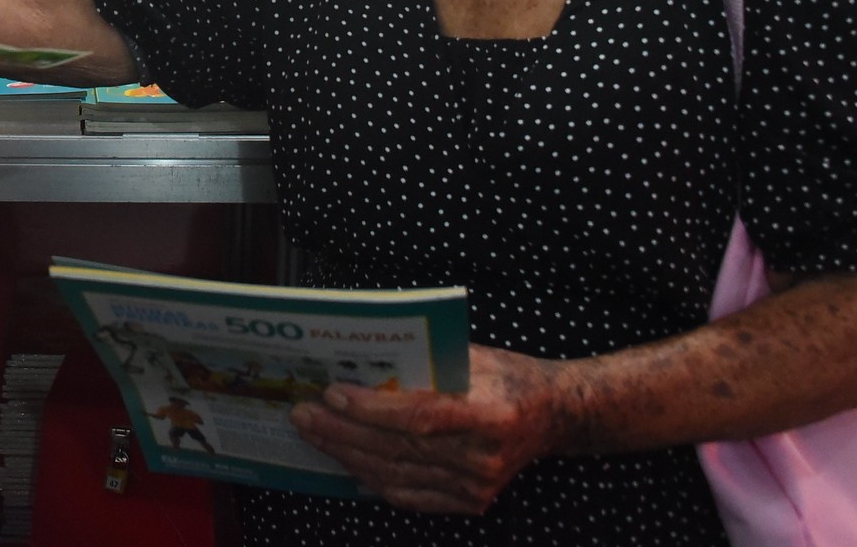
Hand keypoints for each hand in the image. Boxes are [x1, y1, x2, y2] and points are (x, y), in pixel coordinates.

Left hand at [289, 345, 573, 515]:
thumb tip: (359, 360)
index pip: (418, 416)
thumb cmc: (506, 375)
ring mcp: (478, 486)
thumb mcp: (471, 355)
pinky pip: (411, 496)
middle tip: (302, 413)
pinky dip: (374, 480)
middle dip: (342, 431)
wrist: (554, 415)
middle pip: (398, 448)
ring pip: (397, 475)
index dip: (370, 409)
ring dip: (347, 454)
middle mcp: (483, 456)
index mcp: (488, 413)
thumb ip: (422, 362)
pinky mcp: (471, 502)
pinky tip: (346, 463)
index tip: (330, 394)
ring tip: (314, 433)